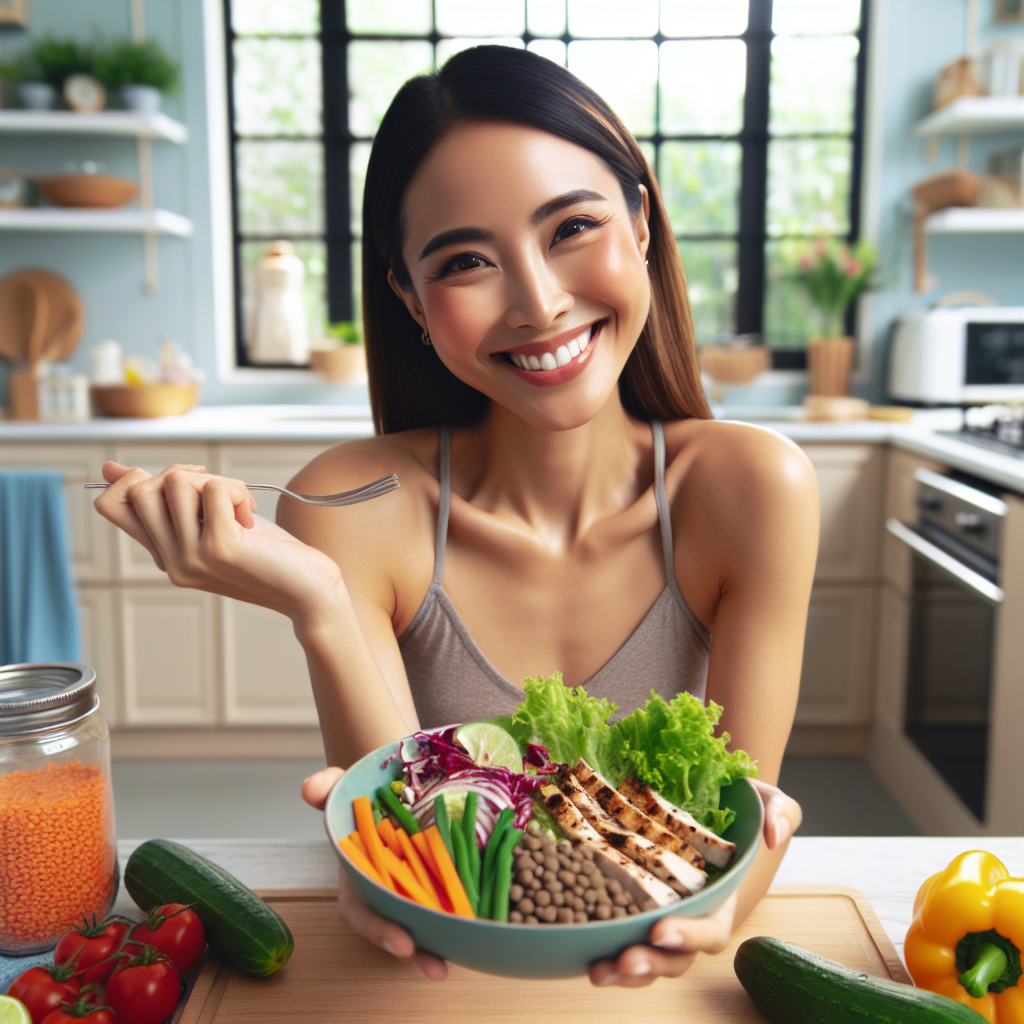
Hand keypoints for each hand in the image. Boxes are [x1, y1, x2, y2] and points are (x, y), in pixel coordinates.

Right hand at [94, 461, 343, 620]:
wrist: (309, 591)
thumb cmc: (268, 554)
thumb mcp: (213, 521)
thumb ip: (172, 500)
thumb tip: (112, 468)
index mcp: (164, 554)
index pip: (110, 505)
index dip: (136, 479)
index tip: (186, 483)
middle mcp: (171, 560)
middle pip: (140, 487)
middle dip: (184, 475)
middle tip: (222, 494)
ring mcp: (191, 558)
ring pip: (176, 482)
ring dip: (219, 482)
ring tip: (242, 509)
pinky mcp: (219, 549)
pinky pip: (217, 489)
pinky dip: (239, 492)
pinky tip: (252, 519)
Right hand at [302, 767, 447, 980]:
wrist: (386, 789)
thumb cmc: (360, 798)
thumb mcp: (341, 790)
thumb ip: (326, 789)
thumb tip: (311, 789)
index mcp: (357, 878)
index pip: (362, 911)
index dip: (378, 929)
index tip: (401, 943)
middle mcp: (384, 891)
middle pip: (399, 927)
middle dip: (417, 950)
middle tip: (437, 968)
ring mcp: (412, 890)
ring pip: (425, 922)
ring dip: (441, 944)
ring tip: (459, 962)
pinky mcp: (438, 881)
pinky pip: (449, 900)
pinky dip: (463, 912)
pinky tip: (483, 925)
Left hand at [588, 778, 801, 987]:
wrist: (707, 801)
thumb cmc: (743, 807)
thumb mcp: (768, 801)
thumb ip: (781, 814)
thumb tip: (773, 834)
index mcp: (721, 903)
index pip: (710, 932)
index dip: (688, 937)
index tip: (662, 930)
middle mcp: (689, 918)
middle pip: (673, 957)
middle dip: (649, 964)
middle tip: (623, 961)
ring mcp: (659, 915)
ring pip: (643, 955)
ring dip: (621, 969)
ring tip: (597, 970)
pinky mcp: (632, 903)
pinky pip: (617, 930)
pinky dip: (599, 941)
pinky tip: (577, 941)